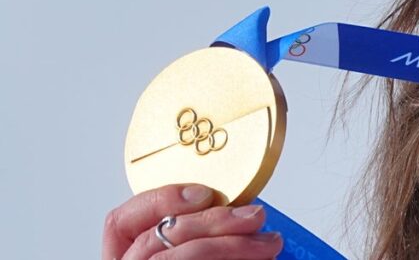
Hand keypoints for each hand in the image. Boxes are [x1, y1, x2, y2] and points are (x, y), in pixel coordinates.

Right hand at [102, 184, 282, 258]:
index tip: (204, 194)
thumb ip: (198, 240)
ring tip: (269, 243)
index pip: (120, 224)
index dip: (158, 200)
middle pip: (157, 240)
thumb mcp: (193, 256)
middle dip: (213, 222)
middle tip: (255, 218)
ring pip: (177, 258)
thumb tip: (241, 213)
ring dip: (230, 245)